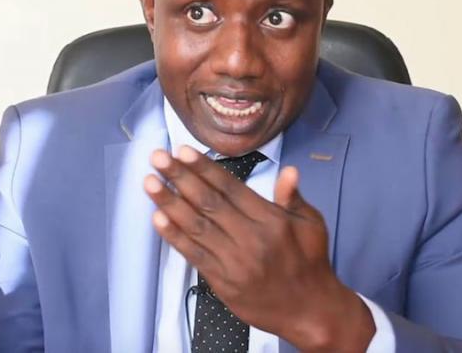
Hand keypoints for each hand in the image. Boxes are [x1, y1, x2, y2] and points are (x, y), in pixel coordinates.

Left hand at [144, 146, 373, 351]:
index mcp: (271, 221)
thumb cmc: (310, 263)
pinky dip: (174, 236)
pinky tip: (157, 218)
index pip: (231, 188)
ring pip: (196, 226)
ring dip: (170, 202)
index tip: (183, 151)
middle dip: (180, 177)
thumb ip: (292, 197)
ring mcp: (234, 262)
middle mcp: (251, 239)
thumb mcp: (311, 225)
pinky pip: (194, 255)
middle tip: (158, 158)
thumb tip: (289, 170)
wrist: (309, 311)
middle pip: (209, 202)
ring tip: (150, 182)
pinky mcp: (222, 282)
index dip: (205, 169)